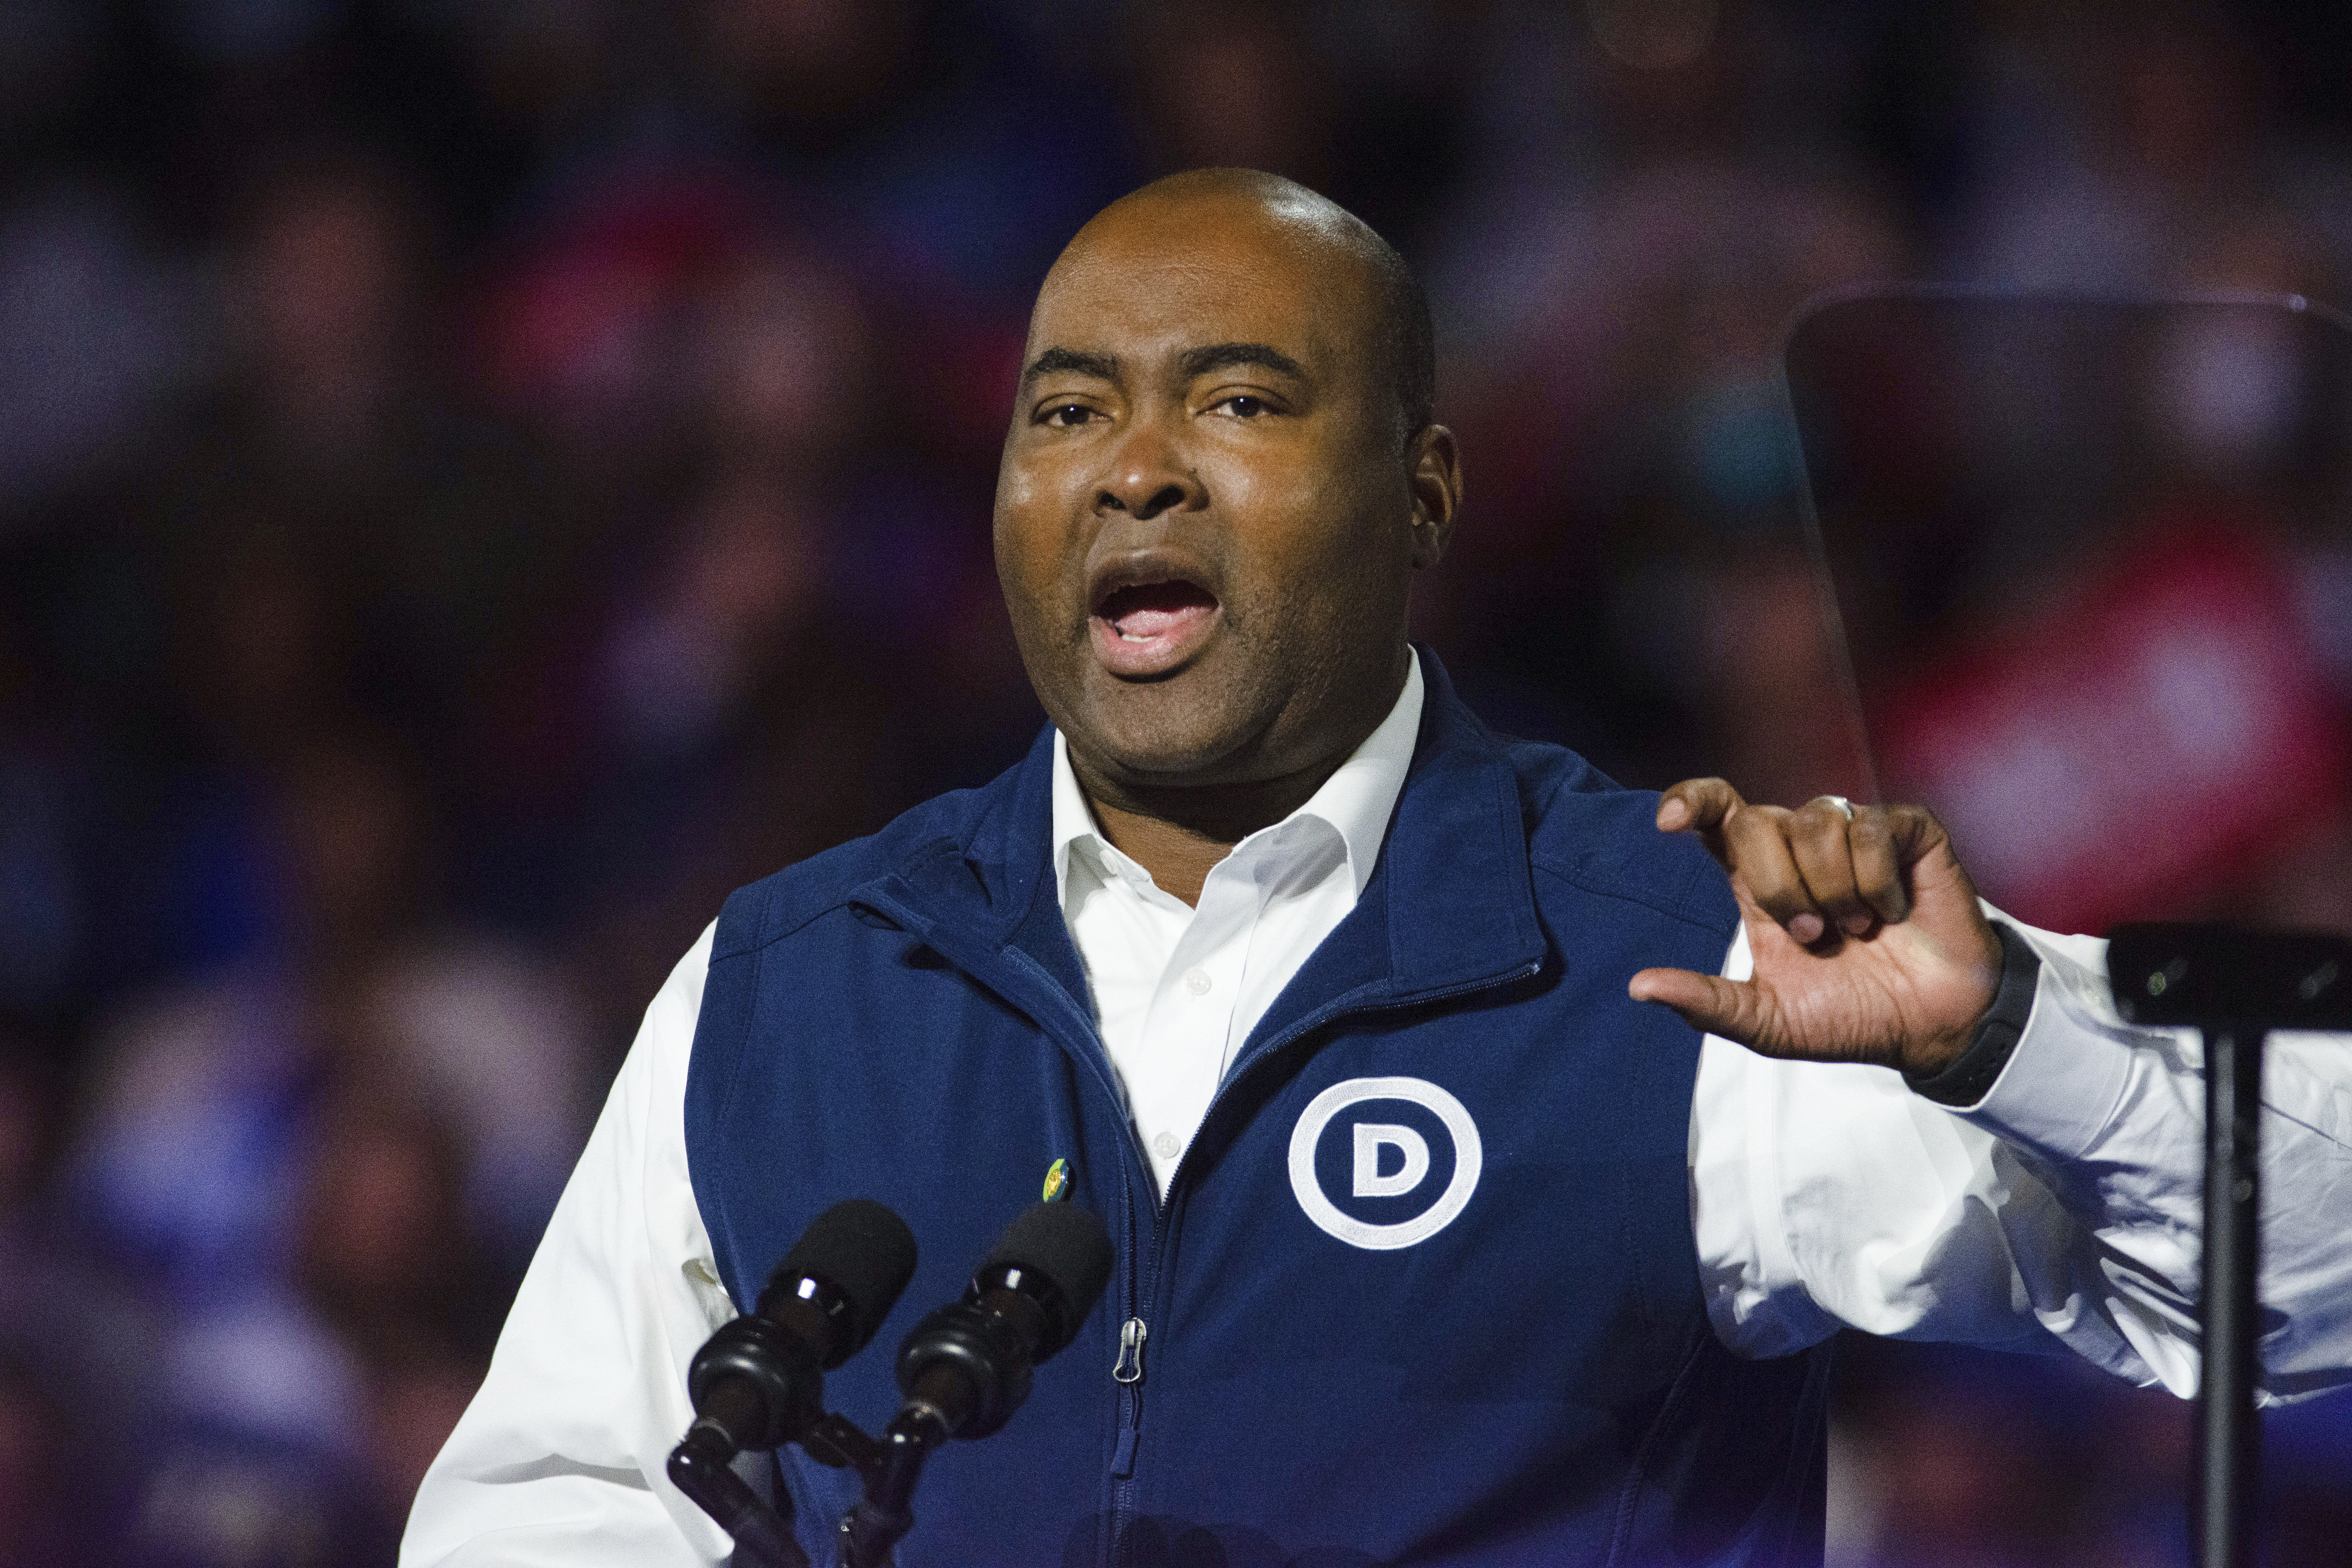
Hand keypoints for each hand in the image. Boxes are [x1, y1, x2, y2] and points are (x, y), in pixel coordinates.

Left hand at [1627, 779, 2001, 1076]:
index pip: (1715, 814)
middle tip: (1813, 935)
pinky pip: (1872, 829)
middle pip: (1756, 821)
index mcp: (1759, 879)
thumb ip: (1706, 1004)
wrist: (1928, 1027)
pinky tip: (1892, 911)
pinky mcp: (1907, 830)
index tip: (1667, 824)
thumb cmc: (1848, 1016)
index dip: (1689, 802)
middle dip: (1779, 886)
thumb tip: (1638, 987)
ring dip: (1833, 889)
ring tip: (1857, 929)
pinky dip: (1878, 881)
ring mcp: (1854, 833)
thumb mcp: (1768, 1021)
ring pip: (1816, 821)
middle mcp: (1799, 846)